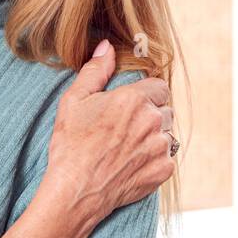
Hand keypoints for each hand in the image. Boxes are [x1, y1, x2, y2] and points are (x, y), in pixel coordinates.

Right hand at [44, 39, 174, 225]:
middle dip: (149, 116)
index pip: (159, 87)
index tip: (130, 106)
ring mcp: (161, 147)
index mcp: (134, 100)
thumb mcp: (74, 101)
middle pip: (164, 110)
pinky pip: (167, 158)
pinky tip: (131, 163)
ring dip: (153, 138)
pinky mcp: (163, 170)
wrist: (75, 190)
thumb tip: (107, 47)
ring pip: (167, 134)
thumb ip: (95, 71)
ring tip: (126, 148)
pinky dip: (154, 160)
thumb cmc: (70, 145)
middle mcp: (153, 121)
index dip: (145, 95)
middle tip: (123, 129)